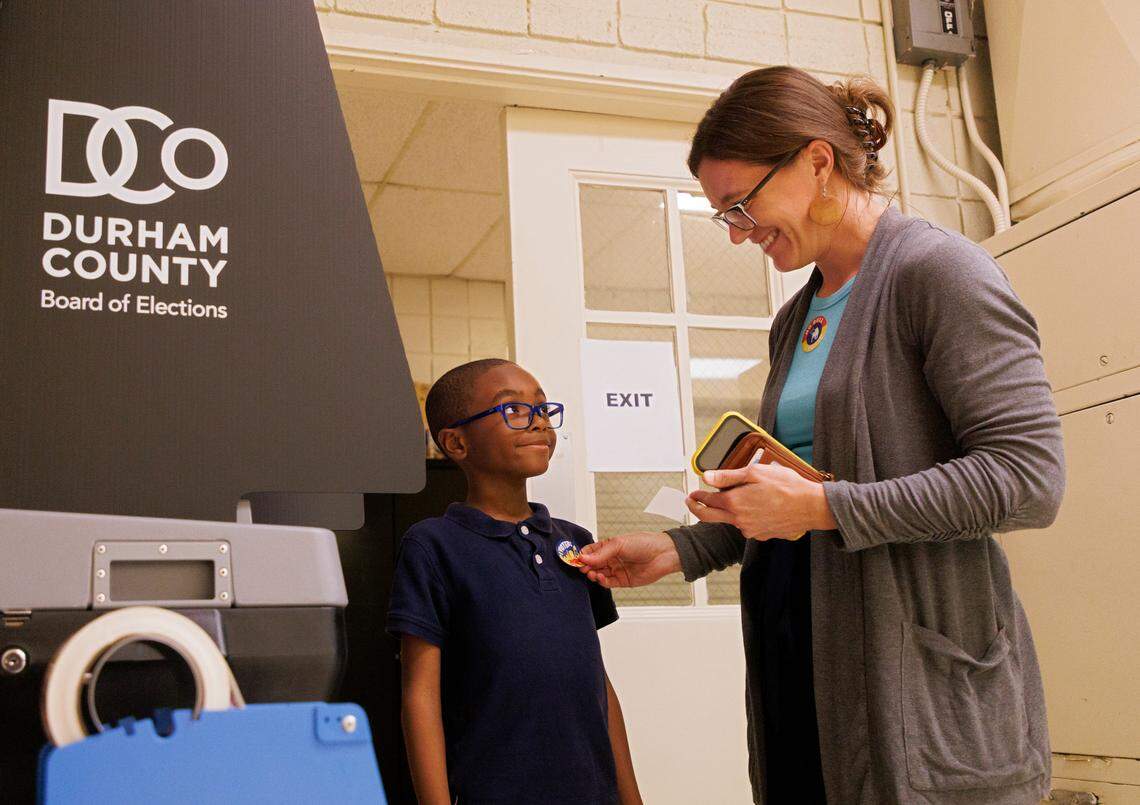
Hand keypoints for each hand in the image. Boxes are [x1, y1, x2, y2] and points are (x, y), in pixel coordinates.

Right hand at [578, 531, 680, 588]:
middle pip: (593, 564)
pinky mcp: (623, 581)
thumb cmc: (644, 543)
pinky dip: (602, 581)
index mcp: (609, 546)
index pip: (590, 551)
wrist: (663, 554)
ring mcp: (617, 570)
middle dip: (586, 566)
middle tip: (581, 568)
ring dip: (593, 574)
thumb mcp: (619, 544)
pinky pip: (608, 583)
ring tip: (591, 572)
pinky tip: (600, 577)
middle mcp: (612, 559)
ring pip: (599, 574)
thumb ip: (601, 553)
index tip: (575, 558)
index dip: (582, 555)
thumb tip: (583, 558)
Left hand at [686, 464, 837, 540]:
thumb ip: (728, 476)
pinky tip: (755, 507)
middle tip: (691, 502)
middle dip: (697, 509)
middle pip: (710, 517)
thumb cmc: (787, 487)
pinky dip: (745, 517)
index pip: (707, 501)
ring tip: (735, 498)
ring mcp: (750, 530)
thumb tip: (707, 476)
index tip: (693, 493)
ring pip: (731, 520)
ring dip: (727, 511)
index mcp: (735, 503)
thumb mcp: (755, 473)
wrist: (811, 507)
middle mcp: (739, 520)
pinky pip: (747, 525)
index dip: (697, 496)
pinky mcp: (762, 535)